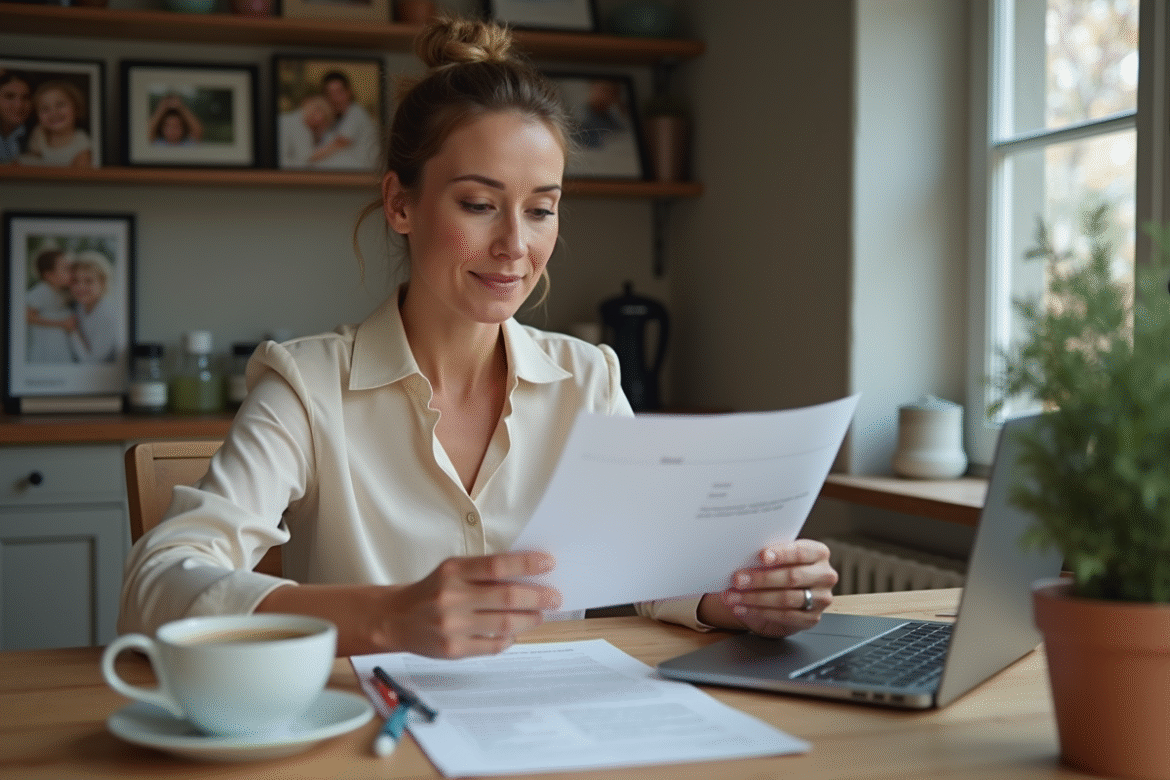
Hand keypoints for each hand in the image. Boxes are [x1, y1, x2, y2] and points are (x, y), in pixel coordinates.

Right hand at [380, 551, 561, 658]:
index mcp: (453, 571)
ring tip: (540, 615)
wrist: (395, 618)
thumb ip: (483, 572)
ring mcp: (452, 626)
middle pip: (507, 597)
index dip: (527, 564)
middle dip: (538, 597)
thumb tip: (528, 577)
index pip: (497, 565)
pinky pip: (493, 646)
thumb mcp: (452, 571)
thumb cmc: (432, 591)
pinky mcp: (453, 649)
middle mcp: (451, 597)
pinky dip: (509, 639)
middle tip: (555, 597)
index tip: (549, 564)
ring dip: (530, 619)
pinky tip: (514, 633)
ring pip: (505, 624)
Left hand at [700, 539, 837, 636]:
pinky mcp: (812, 618)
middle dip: (761, 579)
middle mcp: (825, 576)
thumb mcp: (776, 559)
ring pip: (786, 598)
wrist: (783, 597)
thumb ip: (768, 557)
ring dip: (755, 598)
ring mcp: (821, 599)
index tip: (761, 556)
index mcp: (819, 554)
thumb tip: (743, 556)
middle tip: (738, 579)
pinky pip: (784, 616)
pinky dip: (759, 612)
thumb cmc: (778, 570)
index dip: (781, 554)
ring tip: (734, 596)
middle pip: (792, 577)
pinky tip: (743, 608)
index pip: (801, 552)